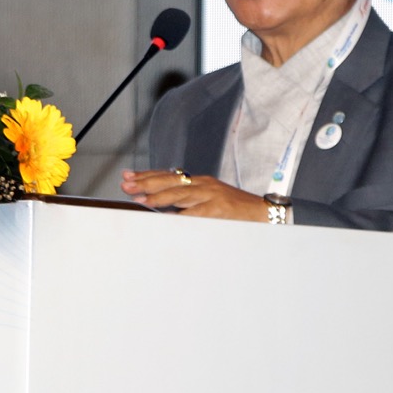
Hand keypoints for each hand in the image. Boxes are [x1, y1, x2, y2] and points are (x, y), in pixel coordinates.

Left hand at [120, 168, 267, 221]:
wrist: (266, 213)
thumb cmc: (237, 212)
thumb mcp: (211, 201)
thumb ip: (190, 203)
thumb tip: (165, 210)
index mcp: (201, 182)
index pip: (169, 175)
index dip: (148, 176)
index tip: (129, 176)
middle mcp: (204, 184)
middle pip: (170, 180)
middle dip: (145, 183)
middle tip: (126, 185)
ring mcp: (212, 195)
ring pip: (179, 193)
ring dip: (157, 196)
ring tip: (139, 199)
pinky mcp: (219, 209)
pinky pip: (195, 213)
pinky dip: (179, 215)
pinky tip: (166, 217)